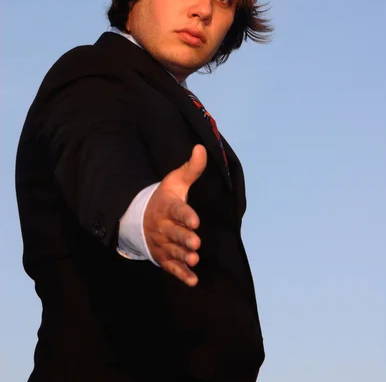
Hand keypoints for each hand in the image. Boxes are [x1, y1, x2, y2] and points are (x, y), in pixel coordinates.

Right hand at [143, 144, 205, 286]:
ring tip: (194, 260)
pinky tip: (193, 281)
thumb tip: (202, 148)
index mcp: (168, 207)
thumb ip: (191, 168)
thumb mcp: (175, 181)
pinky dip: (181, 274)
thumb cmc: (164, 198)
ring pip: (173, 251)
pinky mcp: (163, 257)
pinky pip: (171, 267)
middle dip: (184, 238)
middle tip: (195, 243)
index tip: (195, 220)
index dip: (186, 215)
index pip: (177, 210)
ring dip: (183, 257)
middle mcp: (163, 226)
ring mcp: (162, 243)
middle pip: (174, 233)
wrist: (139, 217)